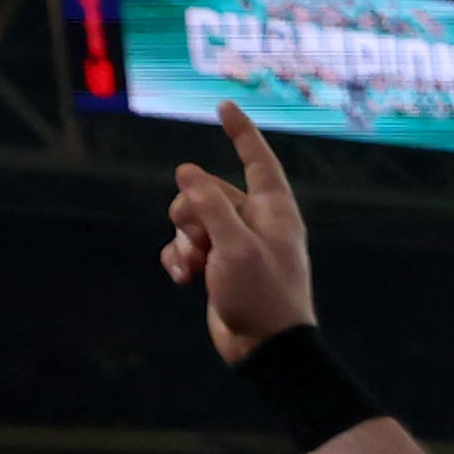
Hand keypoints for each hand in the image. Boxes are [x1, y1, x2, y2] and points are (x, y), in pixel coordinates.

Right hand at [159, 107, 317, 359]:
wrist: (264, 348)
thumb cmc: (261, 295)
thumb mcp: (234, 246)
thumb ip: (210, 205)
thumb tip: (186, 170)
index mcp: (275, 211)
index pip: (257, 160)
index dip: (241, 132)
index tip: (224, 105)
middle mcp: (256, 222)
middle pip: (206, 190)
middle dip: (191, 213)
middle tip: (200, 244)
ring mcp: (235, 244)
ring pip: (190, 219)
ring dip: (183, 240)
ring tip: (194, 267)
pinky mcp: (217, 265)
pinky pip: (186, 246)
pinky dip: (179, 258)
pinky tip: (182, 278)